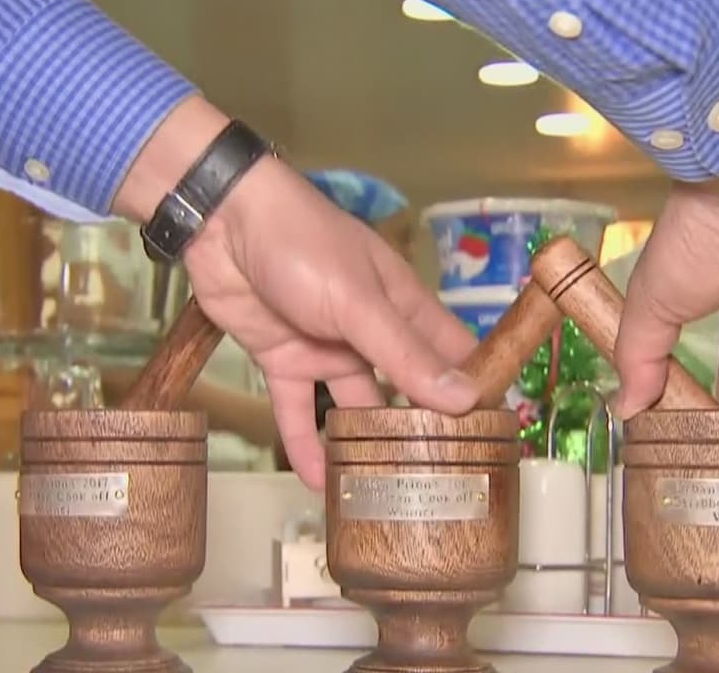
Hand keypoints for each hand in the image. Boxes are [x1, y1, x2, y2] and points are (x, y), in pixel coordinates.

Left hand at [181, 162, 481, 487]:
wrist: (222, 223)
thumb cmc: (302, 244)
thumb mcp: (359, 302)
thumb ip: (405, 353)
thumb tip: (464, 399)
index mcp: (402, 305)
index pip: (453, 353)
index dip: (474, 391)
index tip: (496, 438)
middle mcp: (369, 331)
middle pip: (406, 388)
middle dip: (421, 430)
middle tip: (442, 484)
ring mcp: (326, 347)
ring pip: (354, 407)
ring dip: (365, 445)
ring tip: (382, 495)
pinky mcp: (283, 360)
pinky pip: (298, 411)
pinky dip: (305, 444)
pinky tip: (318, 482)